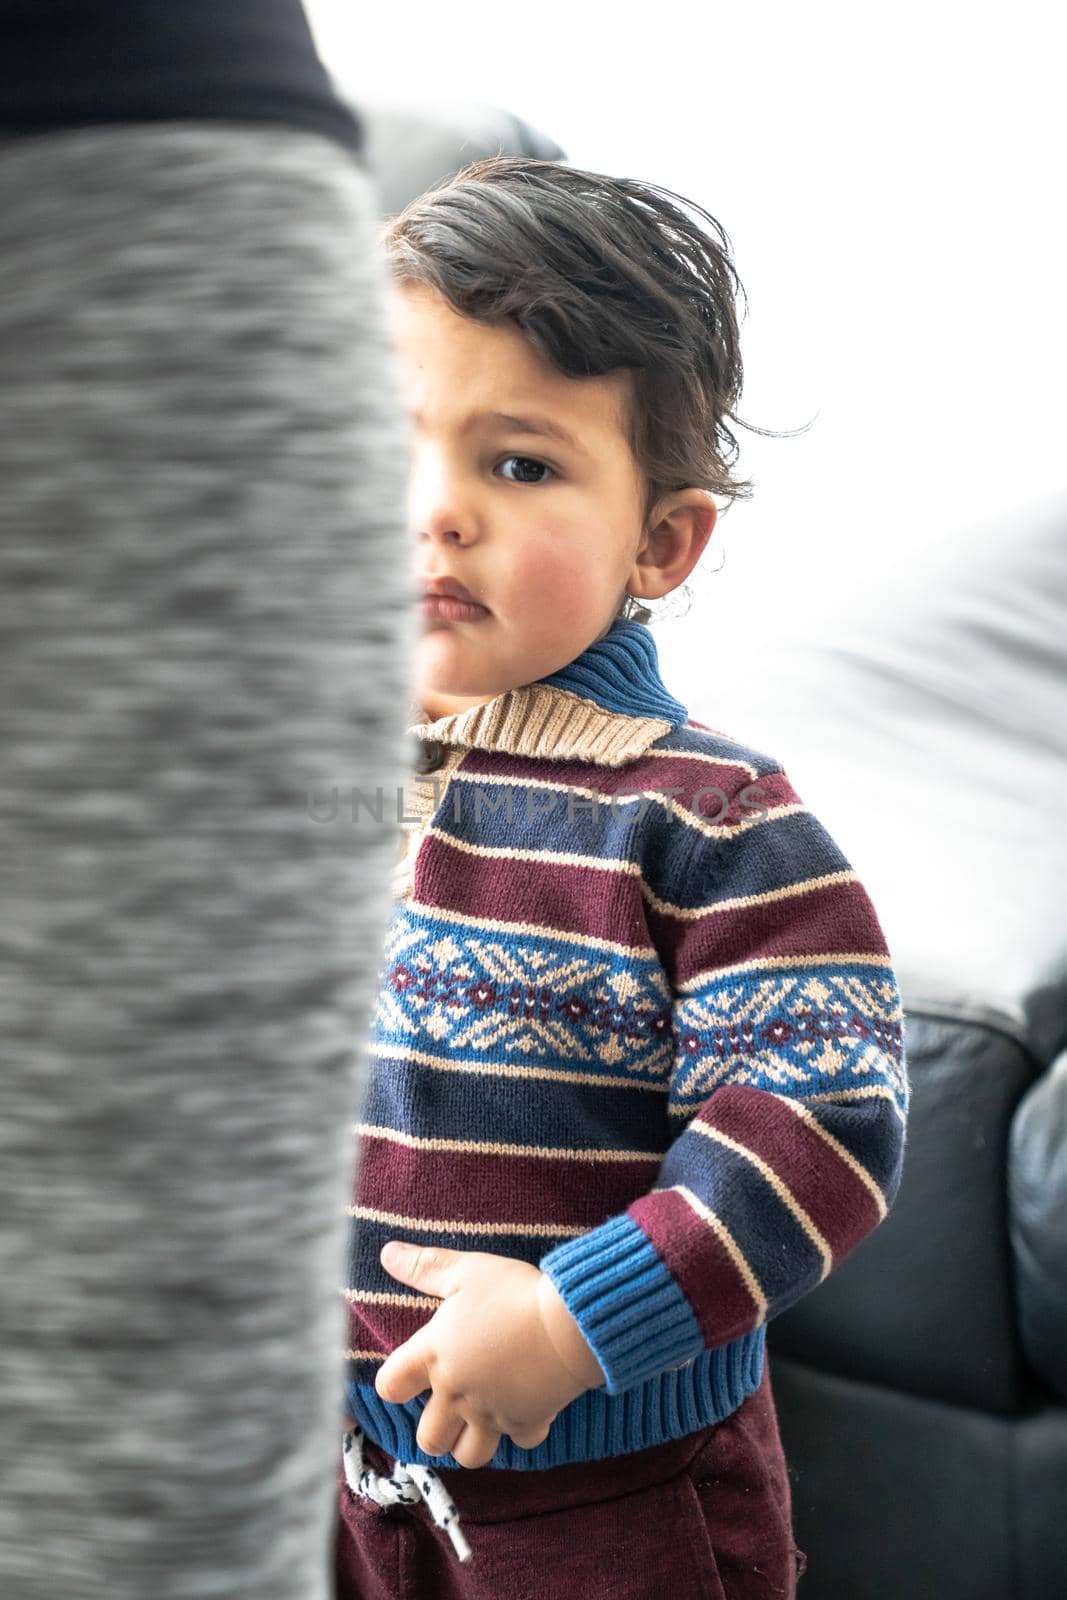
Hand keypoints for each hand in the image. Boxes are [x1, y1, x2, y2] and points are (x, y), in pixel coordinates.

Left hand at [373, 1241, 604, 1468]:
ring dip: (471, 1441)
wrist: (568, 1323)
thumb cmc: (513, 1293)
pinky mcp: (526, 1423)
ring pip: (468, 1456)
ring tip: (480, 1417)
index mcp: (435, 1356)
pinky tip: (525, 1407)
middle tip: (449, 1404)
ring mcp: (491, 1414)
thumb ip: (425, 1267)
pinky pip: (518, 1442)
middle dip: (434, 1428)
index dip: (394, 1384)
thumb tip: (388, 1253)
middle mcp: (457, 1394)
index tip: (408, 1375)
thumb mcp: (466, 1271)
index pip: (390, 1386)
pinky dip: (521, 1429)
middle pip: (428, 1438)